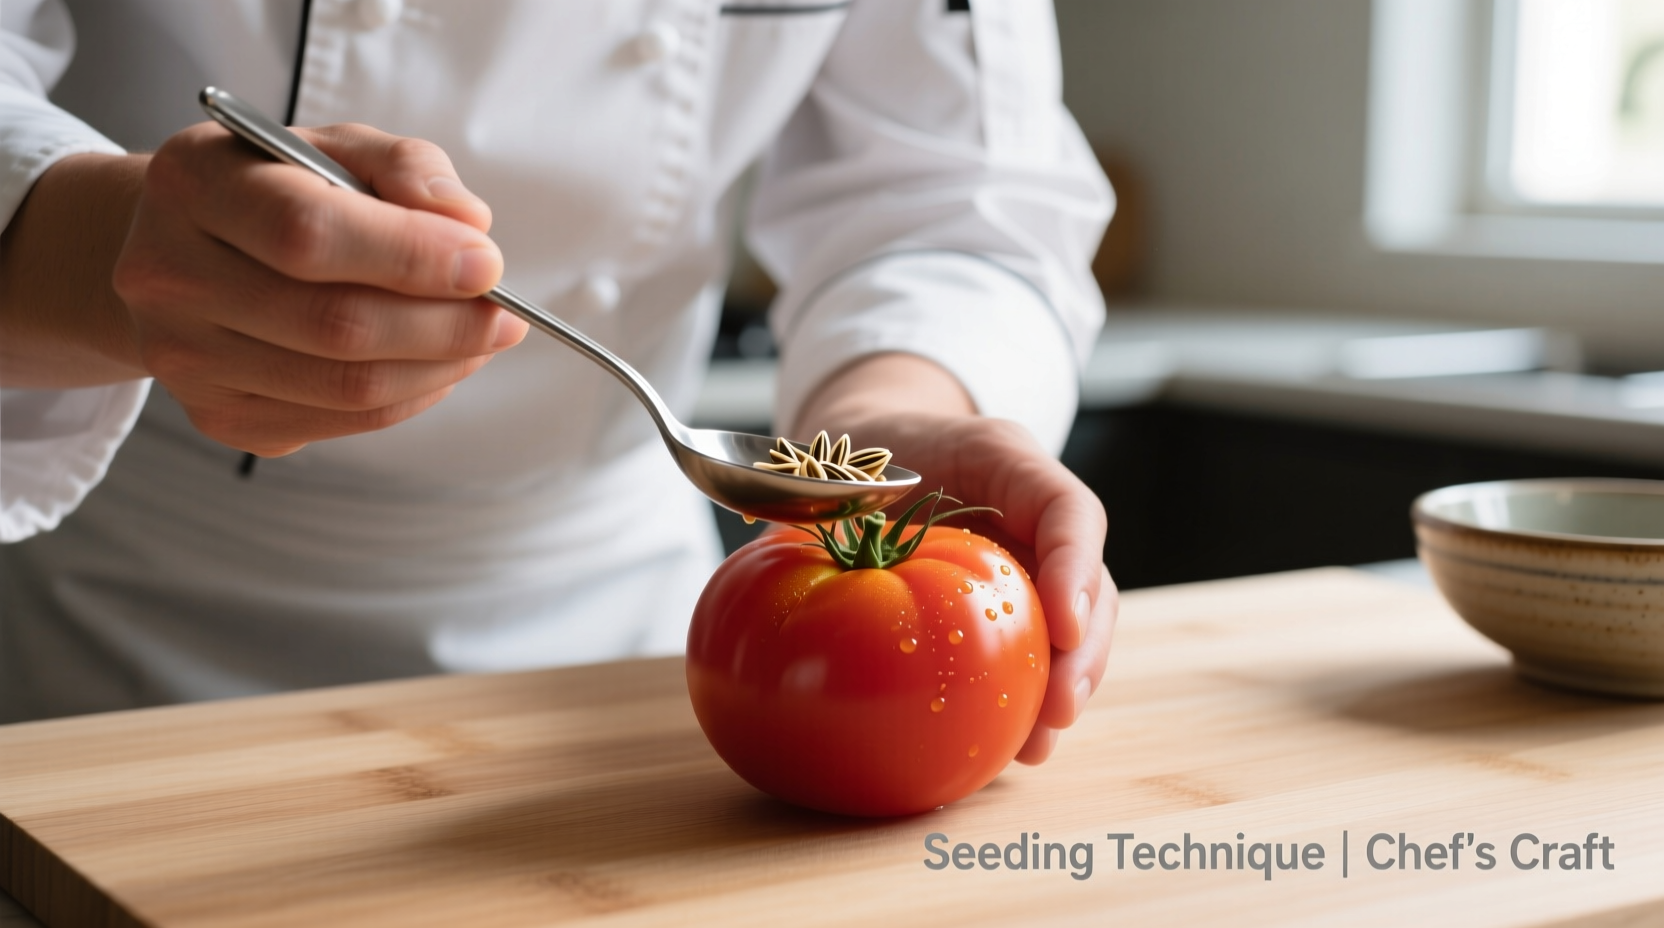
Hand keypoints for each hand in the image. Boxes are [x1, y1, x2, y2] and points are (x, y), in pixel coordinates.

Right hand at [0, 122, 525, 452]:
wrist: (184, 248)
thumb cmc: (276, 189)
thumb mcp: (336, 147)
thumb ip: (406, 168)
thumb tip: (468, 224)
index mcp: (193, 184)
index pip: (309, 235)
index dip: (412, 256)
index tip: (487, 264)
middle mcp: (167, 275)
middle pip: (335, 325)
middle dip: (445, 325)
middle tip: (504, 316)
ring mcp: (184, 358)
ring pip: (345, 387)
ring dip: (439, 367)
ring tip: (480, 338)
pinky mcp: (217, 415)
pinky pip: (341, 423)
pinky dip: (409, 398)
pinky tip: (434, 366)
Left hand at [791, 354, 1116, 764]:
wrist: (875, 445)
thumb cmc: (859, 453)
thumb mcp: (841, 459)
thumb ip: (826, 493)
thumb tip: (777, 545)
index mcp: (1004, 461)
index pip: (1065, 506)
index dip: (1075, 566)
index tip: (1063, 628)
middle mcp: (1034, 513)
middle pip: (1091, 579)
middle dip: (1084, 651)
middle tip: (1057, 710)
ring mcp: (1034, 560)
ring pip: (1078, 625)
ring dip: (1067, 688)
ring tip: (1038, 746)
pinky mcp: (1018, 603)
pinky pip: (1037, 651)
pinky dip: (1029, 698)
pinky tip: (1009, 749)